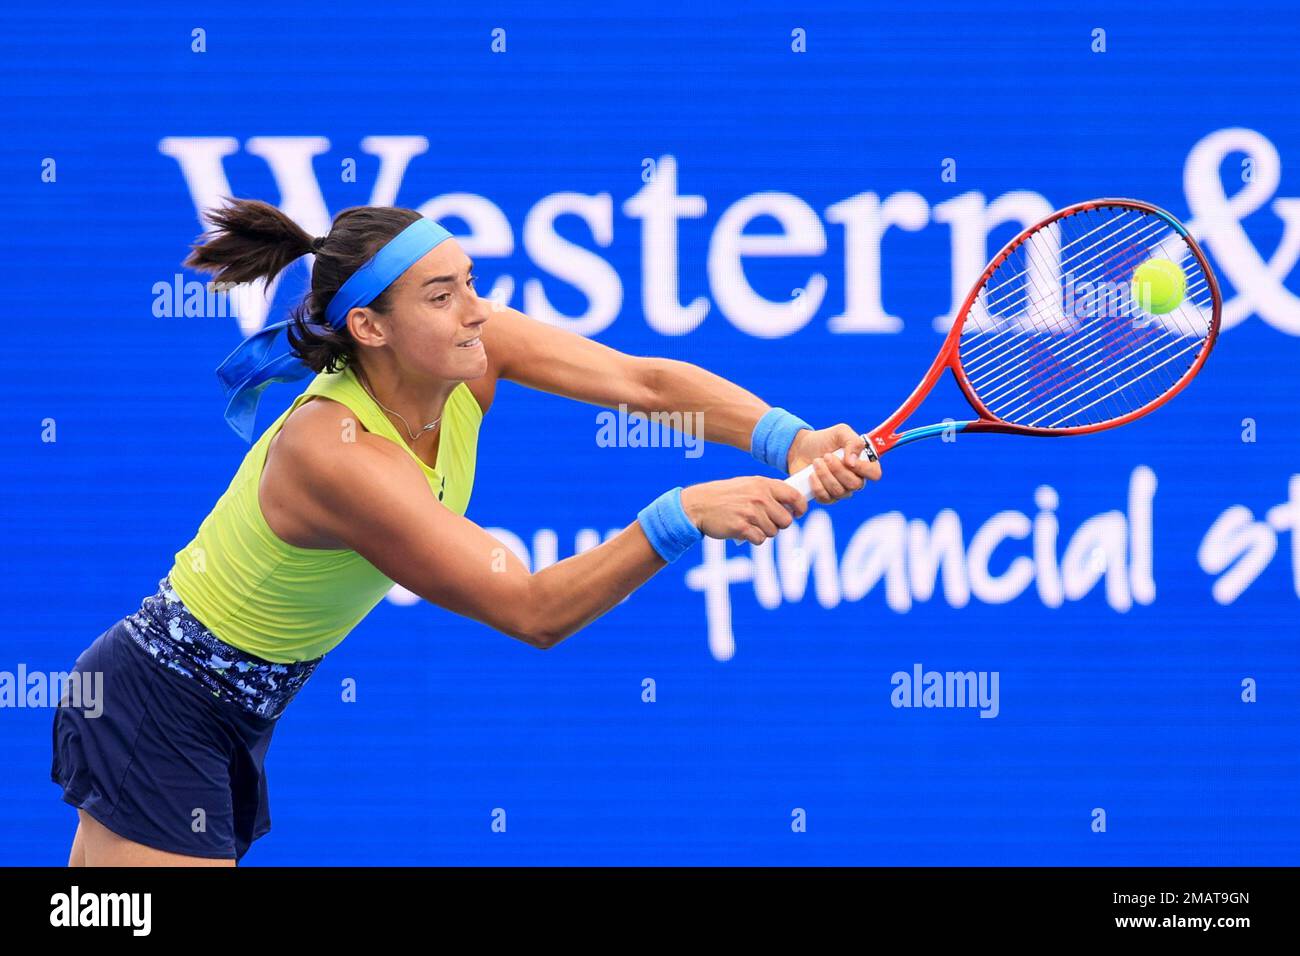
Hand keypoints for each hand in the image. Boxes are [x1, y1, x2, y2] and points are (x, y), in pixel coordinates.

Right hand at [680, 477, 807, 544]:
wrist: (698, 505)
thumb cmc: (724, 496)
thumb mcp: (747, 485)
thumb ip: (768, 492)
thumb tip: (790, 506)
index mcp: (762, 484)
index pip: (794, 496)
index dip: (800, 507)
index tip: (798, 513)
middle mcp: (759, 498)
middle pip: (786, 520)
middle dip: (779, 525)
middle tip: (767, 522)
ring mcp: (751, 513)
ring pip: (773, 532)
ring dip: (764, 532)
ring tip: (750, 525)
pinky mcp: (742, 528)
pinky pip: (760, 540)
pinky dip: (754, 539)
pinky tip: (744, 531)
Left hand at [786, 424, 882, 504]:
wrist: (802, 448)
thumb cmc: (825, 439)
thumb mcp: (841, 432)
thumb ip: (853, 442)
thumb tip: (852, 462)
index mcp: (864, 464)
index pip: (874, 474)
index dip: (863, 469)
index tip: (848, 459)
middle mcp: (856, 480)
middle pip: (855, 484)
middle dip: (838, 469)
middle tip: (826, 456)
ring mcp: (842, 491)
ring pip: (839, 491)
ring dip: (825, 474)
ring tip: (816, 461)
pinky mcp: (826, 497)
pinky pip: (826, 498)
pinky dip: (817, 485)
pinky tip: (811, 474)